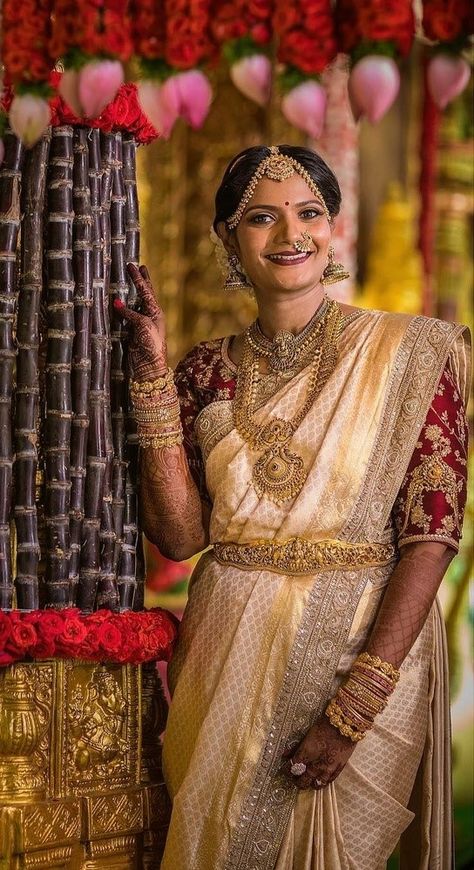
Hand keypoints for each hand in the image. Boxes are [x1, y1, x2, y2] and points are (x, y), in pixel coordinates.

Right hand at [114, 263, 167, 381]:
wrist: (149, 366)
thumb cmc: (151, 344)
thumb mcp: (142, 325)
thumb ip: (130, 313)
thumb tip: (116, 302)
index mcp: (155, 312)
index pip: (146, 291)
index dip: (138, 278)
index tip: (133, 265)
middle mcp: (149, 316)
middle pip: (145, 294)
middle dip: (142, 281)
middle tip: (140, 267)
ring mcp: (141, 324)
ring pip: (136, 304)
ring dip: (132, 293)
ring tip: (131, 281)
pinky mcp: (132, 332)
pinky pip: (126, 316)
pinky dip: (122, 308)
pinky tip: (119, 303)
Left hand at [282, 715, 354, 789]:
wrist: (344, 724)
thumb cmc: (323, 726)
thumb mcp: (307, 735)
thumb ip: (296, 747)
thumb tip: (284, 755)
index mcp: (306, 754)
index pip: (292, 768)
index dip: (286, 770)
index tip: (285, 769)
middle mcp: (316, 764)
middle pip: (303, 780)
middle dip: (297, 781)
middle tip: (295, 779)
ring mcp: (328, 768)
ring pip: (316, 784)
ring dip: (310, 784)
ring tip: (308, 782)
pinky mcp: (339, 768)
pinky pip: (329, 781)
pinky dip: (323, 782)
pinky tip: (320, 780)